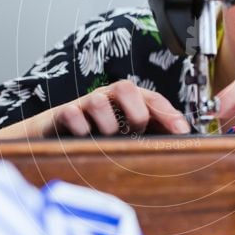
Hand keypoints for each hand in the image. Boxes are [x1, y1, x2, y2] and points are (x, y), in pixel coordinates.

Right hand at [0, 80, 190, 138]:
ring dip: (107, 122)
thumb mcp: (127, 141)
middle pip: (125, 87)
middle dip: (136, 110)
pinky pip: (70, 114)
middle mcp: (106, 100)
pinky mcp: (61, 117)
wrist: (52, 141)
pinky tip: (84, 138)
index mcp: (126, 104)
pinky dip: (80, 126)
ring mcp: (83, 107)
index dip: (168, 113)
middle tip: (138, 129)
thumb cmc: (95, 140)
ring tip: (107, 138)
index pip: (151, 99)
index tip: (182, 131)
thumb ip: (151, 140)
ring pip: (97, 100)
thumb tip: (180, 146)